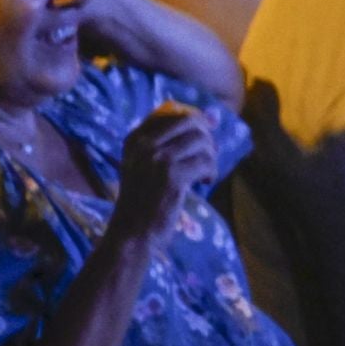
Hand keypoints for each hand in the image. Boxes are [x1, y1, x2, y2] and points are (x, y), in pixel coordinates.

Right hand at [108, 104, 216, 246]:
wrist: (133, 231)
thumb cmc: (143, 200)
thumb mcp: (144, 165)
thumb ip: (167, 143)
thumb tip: (209, 117)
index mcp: (135, 139)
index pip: (171, 114)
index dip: (195, 120)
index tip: (205, 132)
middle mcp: (144, 145)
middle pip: (190, 122)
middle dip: (206, 136)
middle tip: (209, 154)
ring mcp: (158, 159)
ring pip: (201, 141)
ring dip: (211, 157)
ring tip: (206, 172)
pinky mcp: (173, 176)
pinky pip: (205, 162)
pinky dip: (211, 172)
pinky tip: (206, 182)